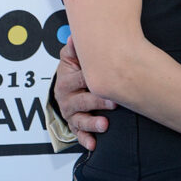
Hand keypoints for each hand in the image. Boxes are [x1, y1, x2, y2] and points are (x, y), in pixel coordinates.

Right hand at [55, 36, 116, 150]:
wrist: (65, 87)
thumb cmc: (73, 71)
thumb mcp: (71, 58)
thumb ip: (74, 48)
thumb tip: (73, 37)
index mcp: (66, 79)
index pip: (81, 79)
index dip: (94, 79)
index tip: (109, 78)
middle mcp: (66, 97)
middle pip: (83, 100)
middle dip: (98, 102)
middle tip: (114, 103)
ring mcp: (70, 112)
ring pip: (80, 119)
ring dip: (93, 123)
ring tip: (105, 125)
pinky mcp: (74, 124)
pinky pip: (78, 134)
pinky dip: (85, 140)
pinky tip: (93, 144)